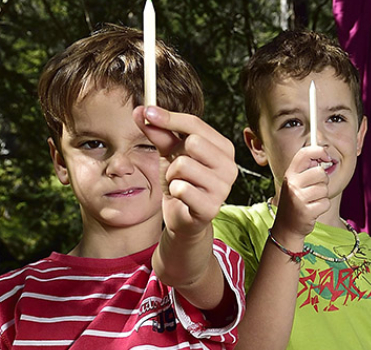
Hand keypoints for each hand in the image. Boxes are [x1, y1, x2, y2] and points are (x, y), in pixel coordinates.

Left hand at [134, 105, 236, 236]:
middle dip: (175, 154)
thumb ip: (158, 132)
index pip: (195, 125)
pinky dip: (173, 191)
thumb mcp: (168, 152)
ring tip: (178, 183)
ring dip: (172, 175)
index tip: (147, 111)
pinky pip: (181, 188)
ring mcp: (223, 188)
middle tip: (176, 167)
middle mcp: (229, 166)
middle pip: (193, 142)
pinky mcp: (211, 207)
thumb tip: (141, 110)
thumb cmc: (180, 180)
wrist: (182, 216)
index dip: (169, 117)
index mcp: (223, 148)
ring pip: (183, 166)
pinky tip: (180, 197)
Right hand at [271, 145, 332, 244]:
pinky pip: (326, 203)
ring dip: (323, 196)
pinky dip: (323, 207)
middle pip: (320, 172)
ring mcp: (298, 198)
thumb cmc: (295, 202)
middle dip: (323, 180)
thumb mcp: (295, 182)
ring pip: (324, 189)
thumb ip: (306, 169)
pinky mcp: (306, 211)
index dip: (319, 151)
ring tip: (312, 201)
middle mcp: (292, 183)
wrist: (286, 227)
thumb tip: (323, 155)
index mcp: (290, 173)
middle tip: (316, 188)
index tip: (326, 156)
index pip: (304, 153)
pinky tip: (313, 210)